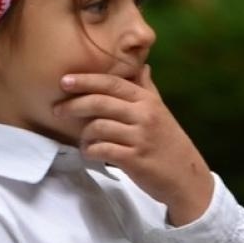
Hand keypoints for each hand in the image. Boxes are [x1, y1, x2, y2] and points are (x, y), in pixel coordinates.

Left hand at [55, 66, 213, 223]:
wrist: (186, 177)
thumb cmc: (168, 142)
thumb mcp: (161, 112)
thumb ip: (147, 89)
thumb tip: (143, 65)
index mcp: (148, 101)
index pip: (112, 84)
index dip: (86, 81)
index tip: (64, 81)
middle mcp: (145, 115)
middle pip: (100, 103)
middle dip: (74, 105)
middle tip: (57, 110)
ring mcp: (140, 137)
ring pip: (98, 127)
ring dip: (83, 135)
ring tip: (83, 140)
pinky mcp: (135, 159)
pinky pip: (102, 150)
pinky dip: (90, 151)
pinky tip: (90, 152)